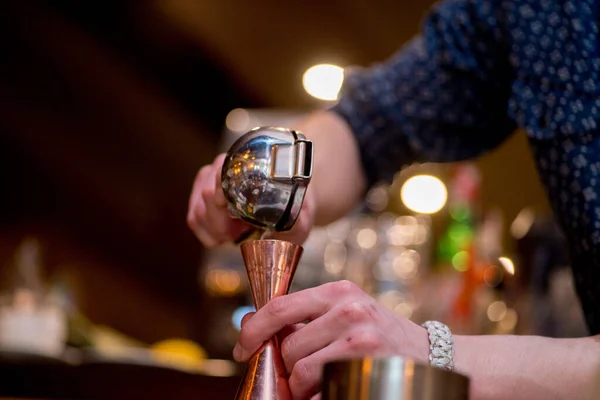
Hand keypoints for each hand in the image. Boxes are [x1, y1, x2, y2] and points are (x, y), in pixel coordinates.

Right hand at [187, 154, 315, 247]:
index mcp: (249, 163)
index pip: (223, 175)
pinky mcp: (199, 194)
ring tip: (235, 233)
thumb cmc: (292, 210)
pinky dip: (206, 233)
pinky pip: (193, 217)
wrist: (284, 204)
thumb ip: (297, 219)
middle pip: (207, 195)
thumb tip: (292, 221)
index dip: (223, 199)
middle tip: (239, 233)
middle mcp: (224, 165)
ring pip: (198, 209)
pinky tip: (223, 235)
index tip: (234, 220)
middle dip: (221, 223)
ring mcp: (208, 178)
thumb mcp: (300, 217)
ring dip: (214, 229)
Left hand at [233, 281, 428, 399]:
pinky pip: (321, 388)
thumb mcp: (348, 314)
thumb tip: (256, 326)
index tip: (243, 347)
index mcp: (339, 291)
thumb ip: (308, 318)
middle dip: (283, 367)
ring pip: (302, 370)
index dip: (253, 329)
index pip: (280, 306)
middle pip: (288, 345)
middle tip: (293, 378)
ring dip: (300, 386)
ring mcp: (360, 336)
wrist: (434, 356)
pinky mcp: (368, 362)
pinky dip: (315, 396)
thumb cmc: (383, 336)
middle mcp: (349, 308)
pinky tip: (327, 392)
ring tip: (316, 385)